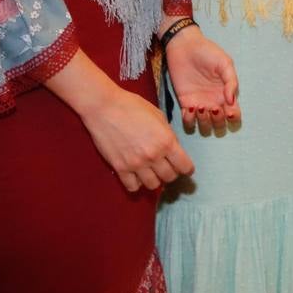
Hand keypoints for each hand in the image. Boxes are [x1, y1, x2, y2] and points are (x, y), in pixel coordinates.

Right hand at [77, 83, 192, 192]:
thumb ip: (168, 134)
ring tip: (152, 171)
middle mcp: (154, 155)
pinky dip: (137, 183)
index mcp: (166, 141)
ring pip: (153, 185)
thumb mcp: (158, 116)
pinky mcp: (120, 168)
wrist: (104, 107)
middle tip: (167, 167)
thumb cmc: (132, 106)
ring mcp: (136, 164)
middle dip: (171, 173)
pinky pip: (133, 187)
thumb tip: (173, 148)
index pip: (185, 166)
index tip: (185, 168)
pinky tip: (136, 175)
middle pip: (170, 177)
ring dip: (155, 179)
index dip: (187, 168)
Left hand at [165, 26, 239, 133]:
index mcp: (226, 94)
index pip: (235, 114)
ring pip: (205, 126)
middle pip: (220, 124)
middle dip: (218, 121)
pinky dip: (190, 120)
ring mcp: (200, 104)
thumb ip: (231, 82)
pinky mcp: (185, 103)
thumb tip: (231, 101)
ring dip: (204, 122)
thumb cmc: (207, 52)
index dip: (234, 118)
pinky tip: (189, 108)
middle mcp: (214, 102)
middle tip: (213, 107)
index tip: (229, 111)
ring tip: (200, 107)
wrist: (184, 46)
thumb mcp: (224, 63)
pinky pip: (189, 121)